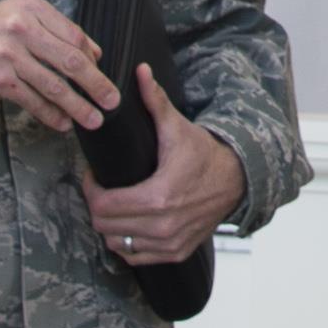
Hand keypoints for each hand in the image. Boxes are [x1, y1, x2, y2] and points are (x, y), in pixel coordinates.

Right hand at [0, 0, 116, 133]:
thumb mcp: (20, 17)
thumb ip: (55, 30)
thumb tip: (94, 53)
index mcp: (31, 8)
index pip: (74, 35)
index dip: (92, 59)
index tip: (103, 74)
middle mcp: (22, 28)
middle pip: (70, 60)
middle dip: (96, 84)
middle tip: (112, 100)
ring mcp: (10, 55)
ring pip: (55, 85)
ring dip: (78, 106)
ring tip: (93, 119)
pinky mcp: (0, 80)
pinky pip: (34, 101)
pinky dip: (51, 115)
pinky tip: (63, 124)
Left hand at [85, 69, 246, 266]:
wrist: (237, 180)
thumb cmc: (204, 153)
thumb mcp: (177, 128)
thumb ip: (155, 101)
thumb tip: (139, 71)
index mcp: (158, 197)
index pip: (103, 205)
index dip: (90, 189)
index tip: (94, 176)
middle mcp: (163, 226)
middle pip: (105, 226)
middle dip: (97, 205)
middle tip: (102, 188)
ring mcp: (169, 243)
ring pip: (116, 243)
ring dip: (110, 225)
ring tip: (114, 203)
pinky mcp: (175, 252)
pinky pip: (134, 256)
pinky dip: (126, 242)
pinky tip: (128, 223)